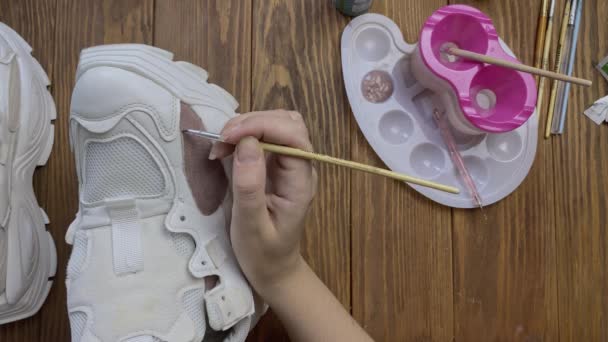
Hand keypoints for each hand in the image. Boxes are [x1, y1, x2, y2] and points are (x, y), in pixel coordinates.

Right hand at [209, 110, 316, 297]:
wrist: (273, 269)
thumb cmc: (263, 254)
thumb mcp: (251, 226)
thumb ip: (250, 186)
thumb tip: (247, 144)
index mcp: (301, 183)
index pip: (293, 137)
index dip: (261, 126)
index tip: (228, 137)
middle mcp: (301, 168)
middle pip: (288, 123)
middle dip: (253, 122)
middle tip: (220, 141)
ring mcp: (290, 164)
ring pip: (277, 125)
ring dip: (247, 125)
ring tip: (221, 144)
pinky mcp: (277, 165)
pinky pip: (266, 136)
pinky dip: (244, 134)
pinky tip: (226, 148)